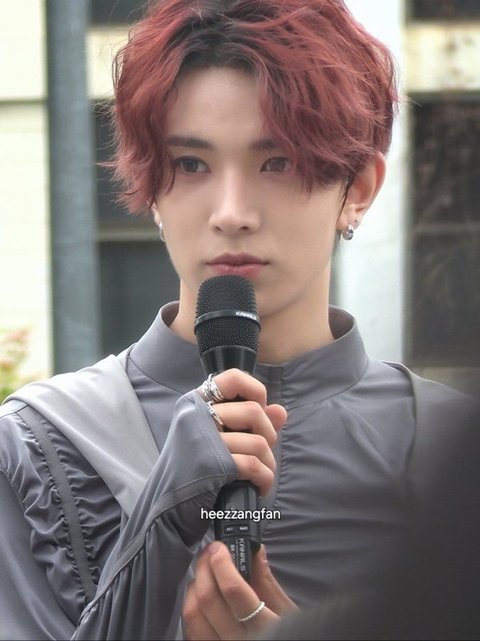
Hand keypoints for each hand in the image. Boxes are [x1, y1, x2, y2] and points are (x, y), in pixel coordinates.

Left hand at [183, 541, 297, 639]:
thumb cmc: (287, 634)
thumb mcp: (286, 612)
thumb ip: (267, 582)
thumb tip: (255, 550)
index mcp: (262, 627)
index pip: (233, 590)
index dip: (221, 563)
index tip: (219, 548)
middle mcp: (237, 640)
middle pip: (207, 599)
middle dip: (204, 568)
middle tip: (209, 553)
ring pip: (192, 614)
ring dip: (194, 587)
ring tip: (204, 574)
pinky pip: (189, 629)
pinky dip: (191, 607)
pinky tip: (200, 597)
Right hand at [197, 369, 286, 495]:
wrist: (165, 511)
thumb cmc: (193, 473)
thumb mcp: (215, 441)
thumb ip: (248, 423)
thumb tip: (280, 411)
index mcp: (193, 404)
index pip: (233, 378)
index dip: (256, 392)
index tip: (257, 415)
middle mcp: (194, 415)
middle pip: (254, 411)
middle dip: (268, 436)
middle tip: (260, 454)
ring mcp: (201, 439)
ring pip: (258, 442)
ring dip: (267, 464)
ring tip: (259, 476)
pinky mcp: (210, 465)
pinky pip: (254, 465)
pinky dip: (264, 479)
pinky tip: (258, 487)